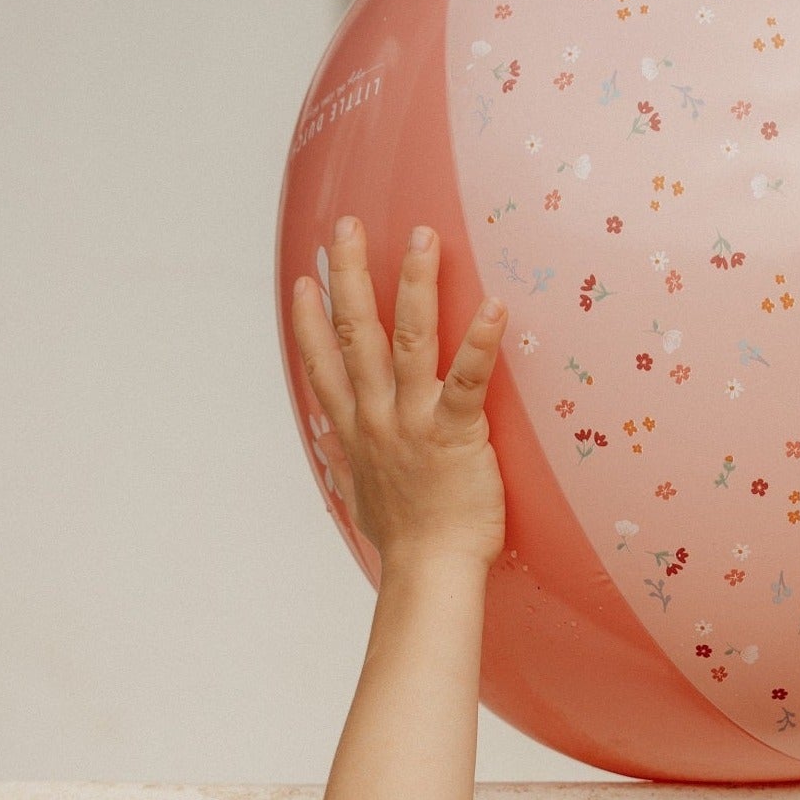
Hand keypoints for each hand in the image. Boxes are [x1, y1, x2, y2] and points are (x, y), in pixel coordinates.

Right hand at [290, 218, 507, 570]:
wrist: (430, 572)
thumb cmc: (407, 542)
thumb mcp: (364, 498)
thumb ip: (351, 465)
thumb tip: (336, 454)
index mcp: (355, 432)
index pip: (323, 367)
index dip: (310, 322)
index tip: (304, 282)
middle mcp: (378, 417)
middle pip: (358, 334)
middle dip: (349, 276)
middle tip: (347, 228)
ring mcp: (414, 422)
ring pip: (411, 340)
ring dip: (414, 284)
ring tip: (422, 237)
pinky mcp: (455, 434)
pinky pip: (468, 380)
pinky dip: (481, 342)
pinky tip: (495, 305)